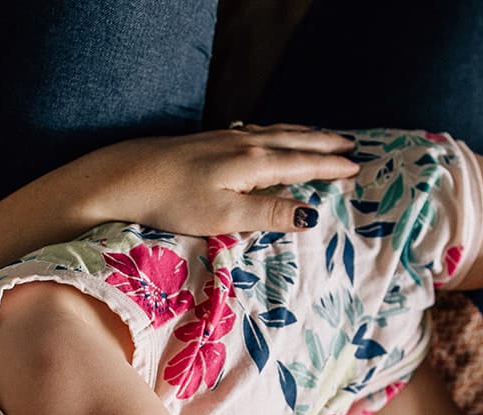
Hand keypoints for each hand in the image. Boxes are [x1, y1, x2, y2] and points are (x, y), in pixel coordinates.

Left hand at [79, 124, 359, 235]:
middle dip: (323, 143)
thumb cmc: (174, 201)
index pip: (302, 163)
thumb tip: (311, 213)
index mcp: (254, 163)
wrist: (126, 178)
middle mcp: (244, 144)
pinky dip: (274, 132)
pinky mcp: (208, 141)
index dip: (330, 167)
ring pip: (275, 132)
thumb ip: (269, 212)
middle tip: (350, 145)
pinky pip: (255, 131)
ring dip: (302, 134)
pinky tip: (268, 133)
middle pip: (293, 141)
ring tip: (321, 136)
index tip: (356, 168)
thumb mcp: (225, 216)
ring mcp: (225, 138)